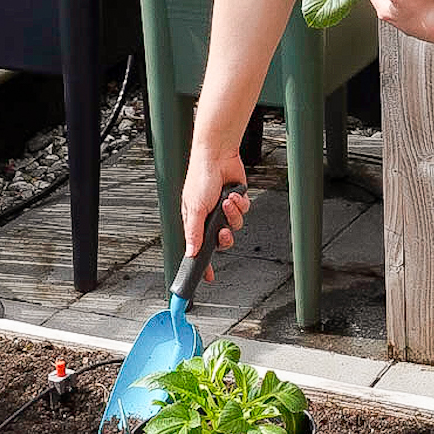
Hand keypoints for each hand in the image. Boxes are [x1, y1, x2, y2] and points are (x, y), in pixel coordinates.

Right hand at [181, 148, 248, 279]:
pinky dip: (239, 204)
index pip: (198, 249)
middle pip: (221, 241)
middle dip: (224, 237)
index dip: (202, 264)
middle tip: (222, 230)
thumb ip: (193, 233)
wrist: (218, 156)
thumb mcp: (194, 209)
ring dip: (232, 214)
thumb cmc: (200, 178)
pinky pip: (243, 212)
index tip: (206, 277)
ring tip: (226, 201)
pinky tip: (233, 193)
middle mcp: (209, 218)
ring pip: (235, 226)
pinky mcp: (237, 202)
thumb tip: (190, 253)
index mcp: (194, 222)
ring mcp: (224, 211)